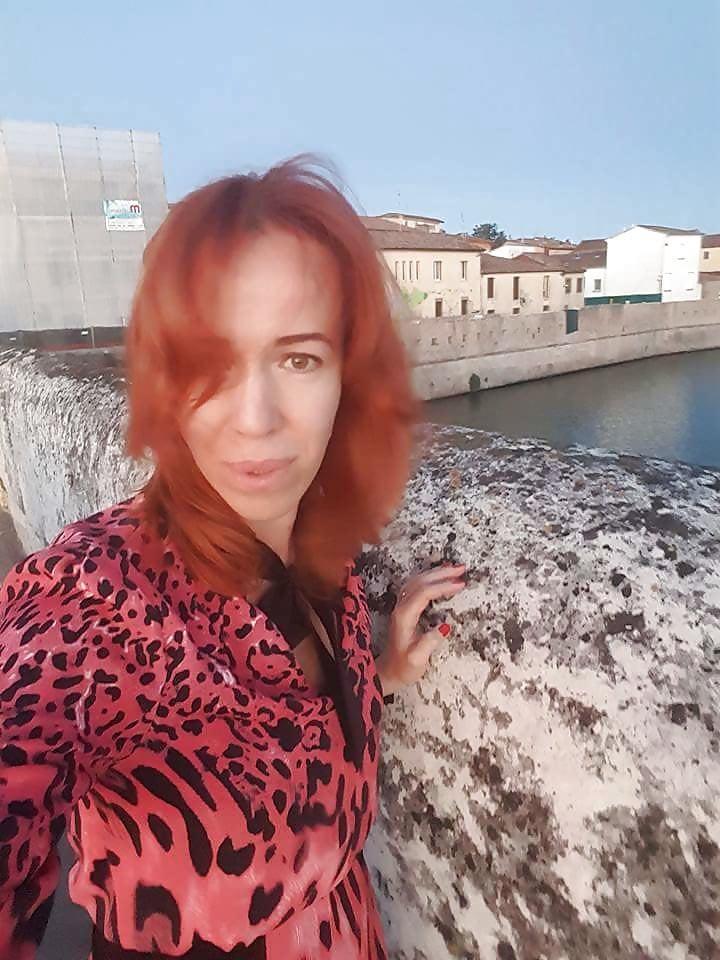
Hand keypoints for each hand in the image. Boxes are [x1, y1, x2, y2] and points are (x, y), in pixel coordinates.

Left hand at [376, 562, 466, 697]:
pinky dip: (429, 578)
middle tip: (462, 569)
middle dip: (441, 573)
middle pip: (420, 582)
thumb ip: (429, 643)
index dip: (442, 586)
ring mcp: (401, 606)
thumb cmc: (403, 667)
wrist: (388, 671)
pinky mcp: (404, 608)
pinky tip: (439, 576)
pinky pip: (416, 586)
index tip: (460, 585)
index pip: (423, 593)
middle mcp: (401, 608)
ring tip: (454, 568)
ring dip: (435, 572)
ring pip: (416, 581)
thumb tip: (445, 626)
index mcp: (404, 617)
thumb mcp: (417, 660)